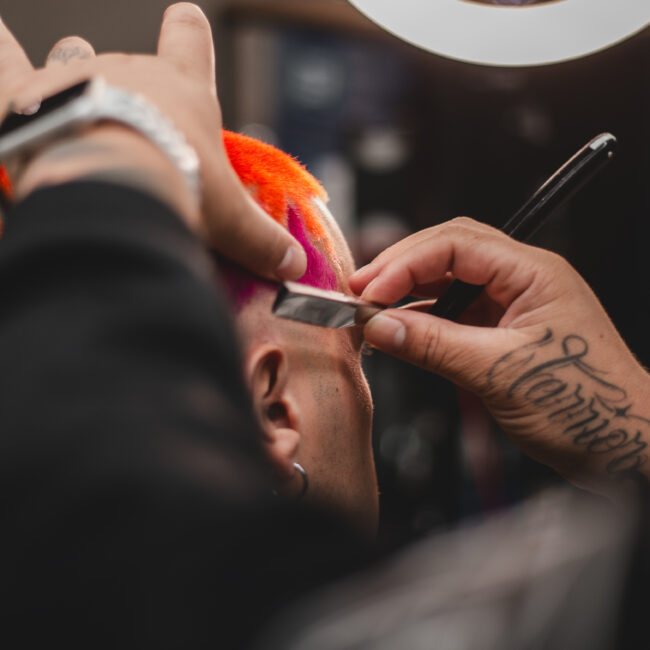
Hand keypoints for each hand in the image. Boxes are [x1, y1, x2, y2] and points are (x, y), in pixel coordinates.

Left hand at [0, 3, 306, 280]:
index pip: (191, 41)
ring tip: (80, 110)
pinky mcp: (25, 95)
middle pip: (132, 67)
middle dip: (133, 95)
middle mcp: (130, 70)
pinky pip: (2, 57)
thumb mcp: (229, 222)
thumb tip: (295, 268)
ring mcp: (76, 75)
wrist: (110, 182)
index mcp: (184, 92)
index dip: (189, 33)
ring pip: (75, 61)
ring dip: (77, 77)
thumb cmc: (181, 188)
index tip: (185, 23)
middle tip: (137, 140)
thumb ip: (263, 242)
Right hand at [350, 217, 649, 493]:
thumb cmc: (588, 407)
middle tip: (362, 291)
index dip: (405, 264)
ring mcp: (513, 303)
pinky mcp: (503, 329)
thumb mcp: (500, 373)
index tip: (371, 292)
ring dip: (409, 291)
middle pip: (449, 251)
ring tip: (373, 310)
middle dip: (401, 267)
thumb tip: (381, 326)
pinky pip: (455, 311)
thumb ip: (434, 345)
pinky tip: (401, 330)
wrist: (624, 446)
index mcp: (533, 272)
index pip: (455, 244)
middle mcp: (523, 279)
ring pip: (449, 280)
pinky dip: (423, 318)